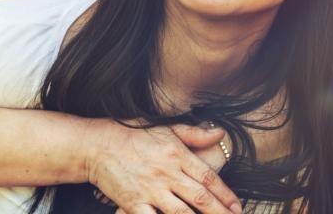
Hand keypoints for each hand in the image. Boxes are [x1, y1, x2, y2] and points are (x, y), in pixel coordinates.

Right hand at [84, 120, 241, 213]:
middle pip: (200, 198)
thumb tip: (220, 133)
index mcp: (176, 154)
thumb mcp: (163, 127)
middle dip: (220, 213)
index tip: (238, 207)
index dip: (226, 195)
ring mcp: (150, 189)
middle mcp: (166, 173)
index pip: (209, 178)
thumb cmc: (129, 134)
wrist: (94, 145)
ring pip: (182, 213)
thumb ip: (193, 133)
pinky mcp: (133, 203)